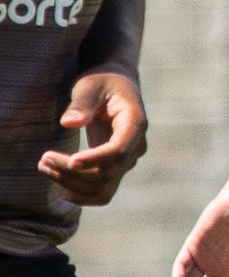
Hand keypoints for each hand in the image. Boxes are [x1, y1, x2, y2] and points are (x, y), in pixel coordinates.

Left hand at [37, 69, 147, 205]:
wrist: (116, 87)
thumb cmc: (102, 82)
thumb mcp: (91, 84)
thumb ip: (82, 103)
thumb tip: (69, 122)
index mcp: (135, 123)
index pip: (119, 150)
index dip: (95, 159)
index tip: (69, 161)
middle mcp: (136, 146)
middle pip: (108, 172)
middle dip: (74, 172)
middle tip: (43, 159)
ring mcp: (127, 160)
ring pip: (104, 187)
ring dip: (73, 185)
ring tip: (45, 168)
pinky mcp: (116, 168)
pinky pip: (103, 191)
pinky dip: (82, 195)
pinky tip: (61, 189)